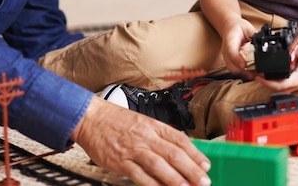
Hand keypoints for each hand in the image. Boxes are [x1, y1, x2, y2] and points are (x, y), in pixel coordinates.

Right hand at [72, 97, 210, 185]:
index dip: (195, 154)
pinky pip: (139, 175)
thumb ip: (159, 136)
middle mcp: (146, 137)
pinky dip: (152, 185)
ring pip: (159, 166)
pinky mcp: (120, 162)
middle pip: (174, 154)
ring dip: (176, 179)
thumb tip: (179, 151)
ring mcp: (133, 149)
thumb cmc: (116, 120)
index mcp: (153, 125)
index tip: (206, 165)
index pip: (180, 139)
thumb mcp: (143, 122)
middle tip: (204, 182)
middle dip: (191, 170)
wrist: (91, 118)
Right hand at [220, 19, 256, 76]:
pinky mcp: (230, 61)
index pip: (231, 51)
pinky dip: (244, 74)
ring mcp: (227, 57)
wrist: (229, 27)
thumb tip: (264, 44)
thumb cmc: (238, 27)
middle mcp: (226, 51)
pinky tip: (252, 75)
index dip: (237, 59)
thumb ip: (254, 36)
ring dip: (244, 75)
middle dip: (243, 72)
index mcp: (229, 40)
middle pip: (231, 65)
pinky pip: (235, 70)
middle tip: (257, 74)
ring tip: (257, 76)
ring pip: (233, 70)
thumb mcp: (247, 28)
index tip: (244, 65)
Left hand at [254, 45, 297, 92]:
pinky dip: (266, 79)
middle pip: (272, 87)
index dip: (267, 83)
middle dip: (262, 81)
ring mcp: (286, 86)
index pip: (278, 86)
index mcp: (294, 81)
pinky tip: (260, 73)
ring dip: (263, 80)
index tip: (259, 77)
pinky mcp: (284, 84)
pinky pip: (273, 83)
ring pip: (272, 86)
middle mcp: (289, 86)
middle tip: (252, 72)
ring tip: (253, 72)